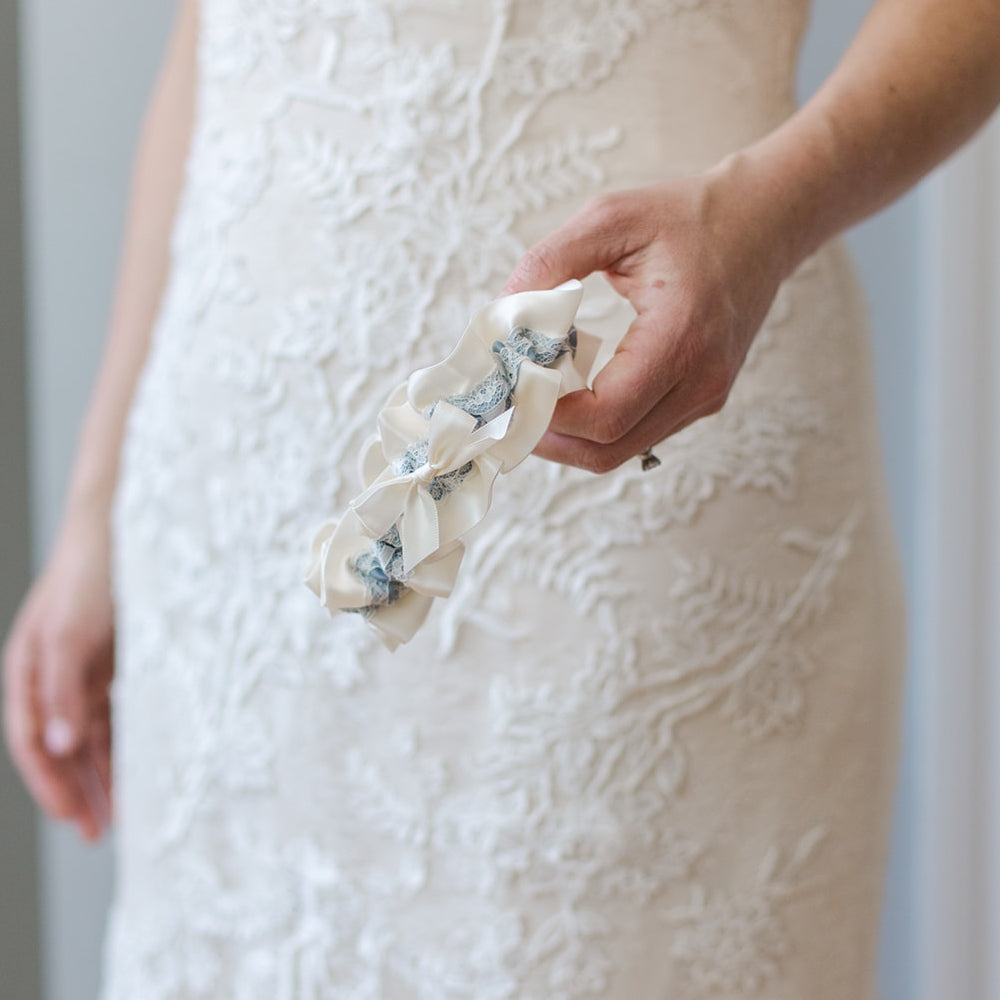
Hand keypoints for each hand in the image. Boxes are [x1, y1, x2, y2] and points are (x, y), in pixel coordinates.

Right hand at [2, 508, 114, 840]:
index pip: (34, 742)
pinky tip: (143, 761)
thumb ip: (62, 691)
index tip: (78, 820)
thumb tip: (60, 749)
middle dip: (78, 789)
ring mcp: (83, 667)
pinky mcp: (114, 658)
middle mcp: (52, 674)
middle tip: (101, 831)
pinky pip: (116, 709)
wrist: (123, 525)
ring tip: (125, 809)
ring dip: (104, 770)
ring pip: (91, 732)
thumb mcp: (70, 633)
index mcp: (28, 670)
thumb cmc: (90, 573)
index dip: (52, 784)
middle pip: (62, 746)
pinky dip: (125, 737)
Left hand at [501, 163, 791, 471]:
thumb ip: (549, 261)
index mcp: (683, 336)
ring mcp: (705, 397)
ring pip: (620, 451)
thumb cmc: (689, 215)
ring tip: (530, 401)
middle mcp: (701, 380)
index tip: (508, 386)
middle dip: (546, 438)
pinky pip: (637, 433)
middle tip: (505, 408)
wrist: (765, 221)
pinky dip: (594, 426)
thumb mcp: (611, 218)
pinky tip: (568, 393)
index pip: (605, 414)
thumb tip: (500, 315)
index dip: (546, 414)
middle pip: (606, 450)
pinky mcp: (701, 399)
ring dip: (567, 438)